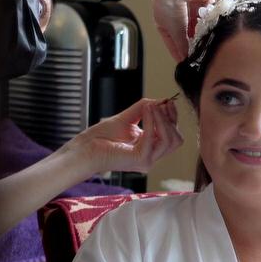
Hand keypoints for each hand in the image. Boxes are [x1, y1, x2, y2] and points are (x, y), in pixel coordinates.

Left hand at [64, 96, 183, 175]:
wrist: (84, 149)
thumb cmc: (100, 137)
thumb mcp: (126, 118)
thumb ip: (143, 110)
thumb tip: (160, 101)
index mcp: (150, 148)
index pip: (172, 136)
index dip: (173, 118)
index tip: (168, 102)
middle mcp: (151, 156)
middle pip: (176, 140)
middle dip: (172, 119)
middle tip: (163, 104)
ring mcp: (147, 160)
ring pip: (170, 140)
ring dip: (163, 119)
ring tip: (153, 106)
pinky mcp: (140, 159)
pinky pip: (153, 138)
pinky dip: (152, 121)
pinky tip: (147, 110)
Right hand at [150, 0, 215, 60]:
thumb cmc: (167, 6)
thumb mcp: (174, 30)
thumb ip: (182, 44)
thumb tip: (187, 57)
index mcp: (166, 22)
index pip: (175, 41)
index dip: (181, 51)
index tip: (188, 62)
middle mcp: (178, 13)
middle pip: (189, 32)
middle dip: (195, 41)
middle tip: (202, 52)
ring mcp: (191, 5)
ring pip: (201, 22)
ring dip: (203, 31)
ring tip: (207, 40)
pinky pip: (210, 11)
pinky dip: (211, 18)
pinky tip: (212, 25)